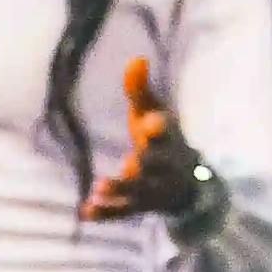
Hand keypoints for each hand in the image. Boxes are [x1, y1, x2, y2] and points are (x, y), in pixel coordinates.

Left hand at [81, 61, 212, 221]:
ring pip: (139, 192)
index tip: (149, 123)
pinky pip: (123, 212)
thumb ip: (141, 90)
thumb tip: (136, 57)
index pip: (167, 132)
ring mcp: (154, 190)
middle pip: (158, 164)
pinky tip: (84, 212)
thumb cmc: (162, 140)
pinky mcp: (140, 207)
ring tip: (99, 186)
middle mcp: (165, 166)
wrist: (186, 183)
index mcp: (169, 139)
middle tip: (132, 160)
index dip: (159, 128)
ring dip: (121, 189)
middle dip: (147, 162)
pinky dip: (105, 214)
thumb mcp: (153, 114)